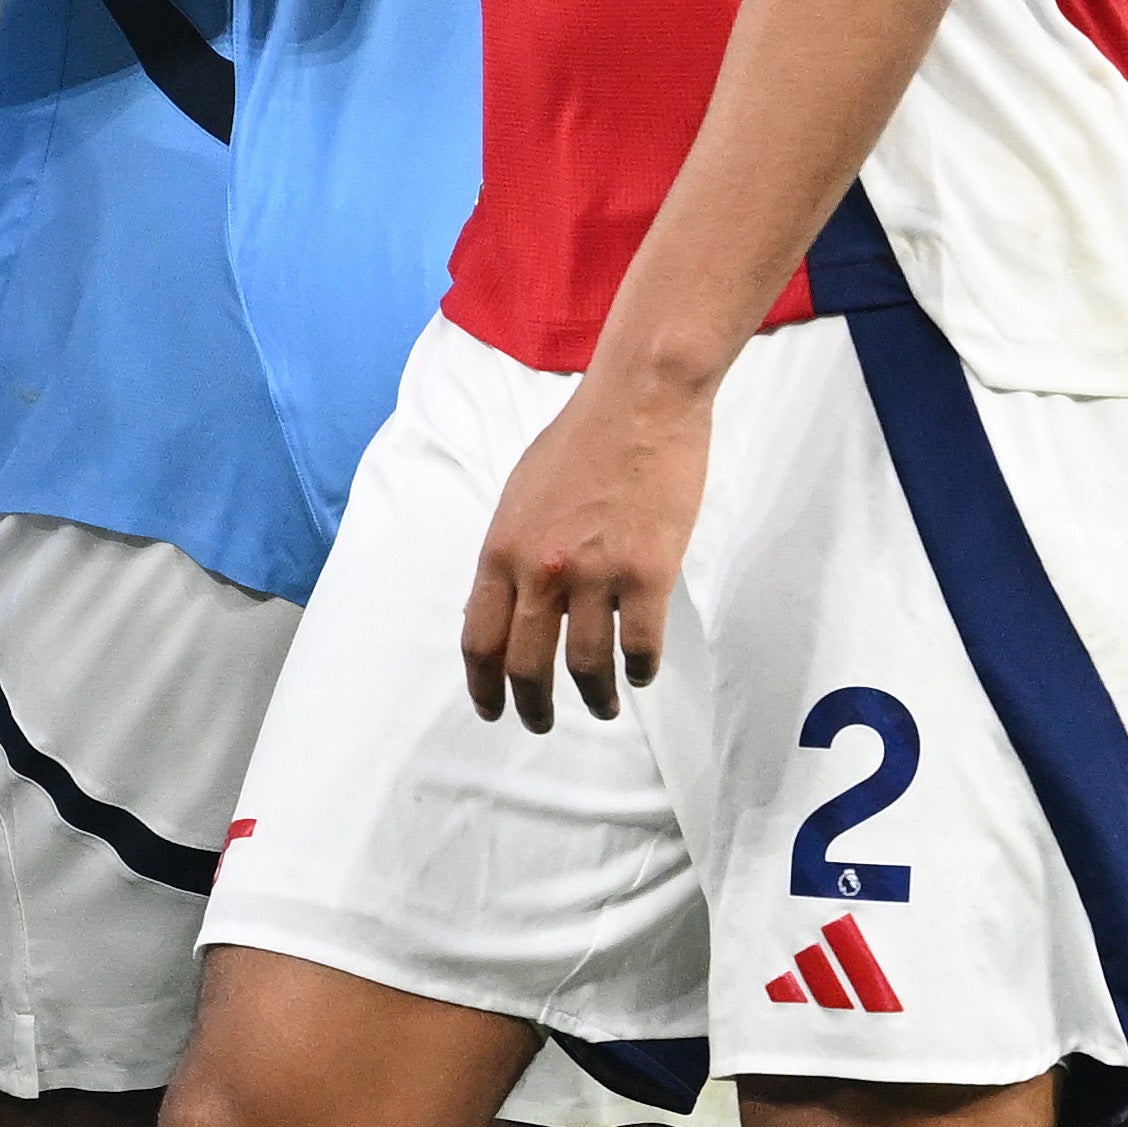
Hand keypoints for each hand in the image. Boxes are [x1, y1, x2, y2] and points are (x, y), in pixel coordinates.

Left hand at [463, 367, 707, 726]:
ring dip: (595, 698)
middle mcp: (540, 571)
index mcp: (502, 549)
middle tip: (541, 724)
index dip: (484, 686)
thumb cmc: (581, 440)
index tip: (493, 710)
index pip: (479, 638)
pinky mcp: (648, 574)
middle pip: (525, 665)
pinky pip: (640, 646)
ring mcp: (595, 575)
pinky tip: (641, 673)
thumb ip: (510, 554)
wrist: (640, 402)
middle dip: (532, 706)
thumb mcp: (521, 496)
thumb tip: (502, 608)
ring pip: (586, 666)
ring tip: (603, 706)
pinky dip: (641, 670)